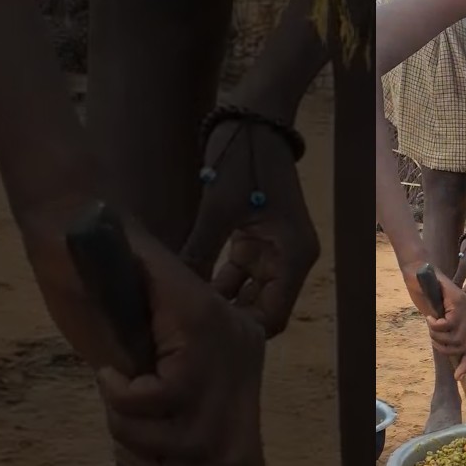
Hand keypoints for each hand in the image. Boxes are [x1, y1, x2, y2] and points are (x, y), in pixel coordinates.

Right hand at [30, 216, 267, 465]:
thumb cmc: (112, 303)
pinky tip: (113, 375)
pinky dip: (129, 399)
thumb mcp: (142, 375)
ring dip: (138, 436)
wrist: (89, 231)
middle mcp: (247, 358)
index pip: (248, 465)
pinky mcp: (200, 325)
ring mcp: (229, 342)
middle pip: (226, 464)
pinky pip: (168, 397)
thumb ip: (164, 422)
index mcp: (239, 372)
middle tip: (126, 443)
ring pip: (192, 438)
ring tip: (116, 402)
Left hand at [181, 119, 318, 337]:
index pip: (272, 315)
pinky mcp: (258, 241)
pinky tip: (187, 292)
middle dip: (229, 321)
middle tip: (185, 336)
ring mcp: (274, 251)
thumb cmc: (242, 162)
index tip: (203, 343)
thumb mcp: (218, 208)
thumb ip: (200, 252)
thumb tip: (173, 293)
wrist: (253, 122)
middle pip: (262, 308)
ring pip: (248, 293)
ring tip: (180, 318)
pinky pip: (239, 274)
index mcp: (292, 256)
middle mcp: (289, 259)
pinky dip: (218, 283)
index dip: (241, 333)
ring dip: (220, 302)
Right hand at [403, 263, 465, 378]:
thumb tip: (451, 354)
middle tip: (434, 339)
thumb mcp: (439, 317)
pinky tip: (430, 317)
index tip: (458, 377)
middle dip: (447, 349)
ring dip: (439, 337)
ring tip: (431, 326)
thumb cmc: (429, 295)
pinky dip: (436, 326)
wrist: (422, 273)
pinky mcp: (458, 302)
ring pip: (456, 338)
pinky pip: (448, 325)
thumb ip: (447, 332)